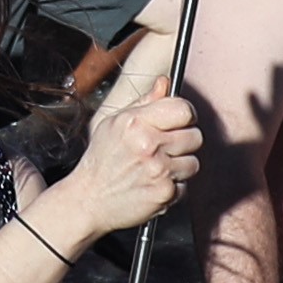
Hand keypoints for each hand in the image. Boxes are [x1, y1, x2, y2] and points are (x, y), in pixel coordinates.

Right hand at [50, 90, 200, 239]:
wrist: (88, 200)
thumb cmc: (101, 160)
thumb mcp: (114, 124)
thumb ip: (144, 102)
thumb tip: (164, 83)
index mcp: (136, 123)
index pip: (183, 110)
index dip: (185, 115)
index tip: (181, 121)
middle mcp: (148, 144)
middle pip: (195, 136)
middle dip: (184, 142)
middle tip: (166, 148)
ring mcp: (158, 170)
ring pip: (193, 162)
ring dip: (179, 166)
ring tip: (158, 168)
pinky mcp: (164, 193)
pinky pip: (184, 185)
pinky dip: (172, 187)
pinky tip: (153, 184)